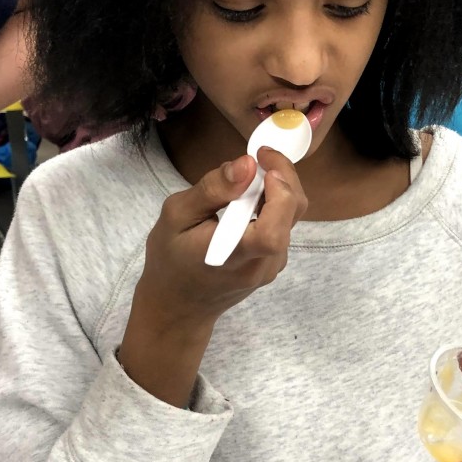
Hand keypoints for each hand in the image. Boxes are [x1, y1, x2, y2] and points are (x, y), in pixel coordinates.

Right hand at [136, 146, 306, 327]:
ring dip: (279, 189)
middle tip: (261, 156)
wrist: (179, 305)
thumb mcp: (176, 216)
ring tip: (251, 178)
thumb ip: (213, 190)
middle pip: (292, 215)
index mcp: (234, 257)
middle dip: (283, 177)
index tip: (262, 162)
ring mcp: (272, 267)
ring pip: (292, 218)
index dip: (278, 192)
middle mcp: (261, 265)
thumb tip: (247, 164)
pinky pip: (284, 227)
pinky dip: (274, 205)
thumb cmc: (170, 259)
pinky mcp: (274, 264)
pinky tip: (250, 201)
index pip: (272, 231)